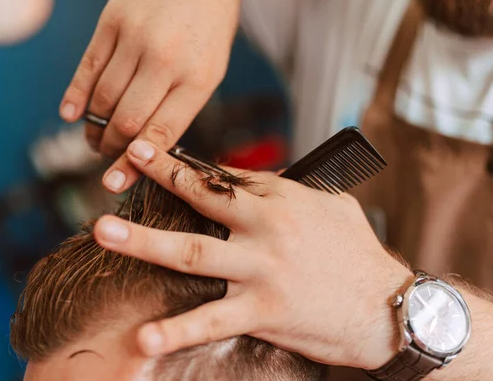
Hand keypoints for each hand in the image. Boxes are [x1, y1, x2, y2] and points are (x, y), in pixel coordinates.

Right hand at [59, 0, 239, 191]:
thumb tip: (146, 148)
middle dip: (111, 148)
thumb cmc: (206, 28)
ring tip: (94, 139)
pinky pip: (87, 68)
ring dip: (93, 127)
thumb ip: (180, 106)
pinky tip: (71, 115)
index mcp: (198, 79)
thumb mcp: (210, 69)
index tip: (115, 183)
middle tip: (106, 156)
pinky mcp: (111, 22)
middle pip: (127, 122)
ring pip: (103, 99)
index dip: (134, 164)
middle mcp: (166, 60)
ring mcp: (136, 39)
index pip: (161, 134)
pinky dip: (75, 97)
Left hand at [94, 140, 412, 368]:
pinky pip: (212, 320)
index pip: (227, 176)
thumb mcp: (331, 204)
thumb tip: (258, 178)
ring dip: (144, 242)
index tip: (155, 154)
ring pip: (193, 252)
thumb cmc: (358, 252)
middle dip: (160, 177)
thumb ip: (290, 188)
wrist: (389, 307)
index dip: (189, 166)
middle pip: (202, 198)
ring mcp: (261, 270)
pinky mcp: (263, 310)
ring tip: (103, 232)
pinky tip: (145, 337)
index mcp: (282, 198)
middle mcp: (266, 228)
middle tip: (121, 162)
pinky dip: (177, 330)